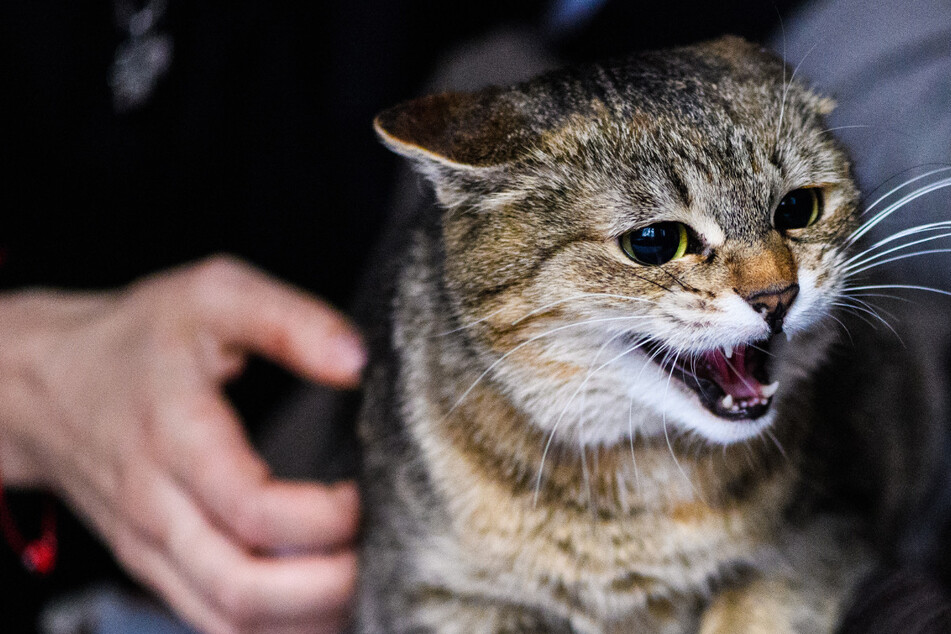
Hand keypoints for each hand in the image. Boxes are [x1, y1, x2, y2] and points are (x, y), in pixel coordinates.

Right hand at [0, 256, 364, 633]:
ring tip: (365, 586)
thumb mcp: (214, 294)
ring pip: (228, 620)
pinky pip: (214, 621)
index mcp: (175, 436)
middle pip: (242, 588)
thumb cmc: (140, 337)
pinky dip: (273, 627)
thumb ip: (290, 322)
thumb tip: (357, 364)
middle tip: (382, 556)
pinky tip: (321, 607)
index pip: (255, 510)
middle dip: (327, 589)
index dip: (327, 517)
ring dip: (305, 619)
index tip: (371, 493)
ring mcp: (150, 547)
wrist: (47, 384)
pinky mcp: (154, 565)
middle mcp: (157, 507)